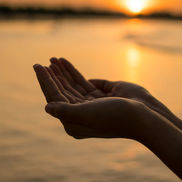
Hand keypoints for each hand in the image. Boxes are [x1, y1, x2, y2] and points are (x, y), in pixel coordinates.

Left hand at [48, 57, 172, 117]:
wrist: (144, 115)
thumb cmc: (114, 117)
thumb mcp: (87, 115)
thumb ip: (66, 111)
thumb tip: (47, 107)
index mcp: (74, 122)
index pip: (55, 99)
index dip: (46, 82)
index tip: (38, 67)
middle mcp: (80, 113)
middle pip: (61, 92)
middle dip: (52, 77)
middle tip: (40, 64)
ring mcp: (90, 103)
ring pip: (70, 85)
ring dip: (61, 72)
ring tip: (52, 59)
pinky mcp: (100, 93)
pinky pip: (82, 81)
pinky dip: (73, 71)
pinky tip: (64, 62)